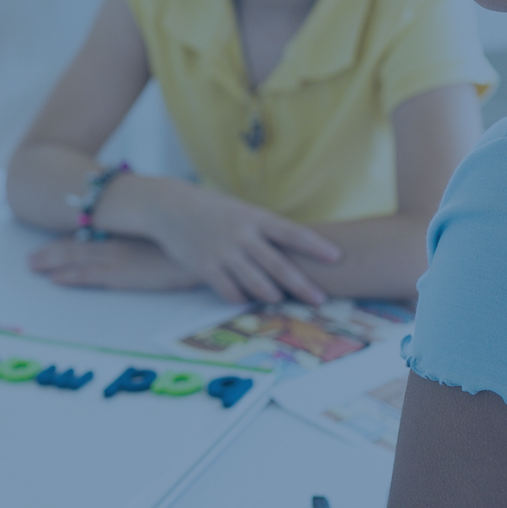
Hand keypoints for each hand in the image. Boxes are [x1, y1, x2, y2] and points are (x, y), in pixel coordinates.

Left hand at [28, 237, 203, 289]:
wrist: (209, 247)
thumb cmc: (195, 241)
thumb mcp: (171, 234)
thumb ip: (156, 234)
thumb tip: (153, 236)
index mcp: (129, 232)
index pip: (92, 234)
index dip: (69, 238)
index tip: (52, 242)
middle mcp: (119, 242)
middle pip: (77, 246)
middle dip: (51, 252)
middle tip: (29, 259)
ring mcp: (120, 258)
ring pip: (77, 259)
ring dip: (52, 263)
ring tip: (32, 266)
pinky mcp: (126, 276)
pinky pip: (92, 276)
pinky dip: (71, 277)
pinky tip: (55, 279)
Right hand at [112, 179, 341, 304]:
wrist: (169, 206)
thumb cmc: (213, 209)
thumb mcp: (242, 210)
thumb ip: (266, 229)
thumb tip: (298, 249)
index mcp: (255, 217)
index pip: (291, 232)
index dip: (315, 245)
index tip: (336, 256)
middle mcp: (242, 235)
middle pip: (277, 264)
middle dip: (302, 284)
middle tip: (320, 299)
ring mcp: (223, 252)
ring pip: (255, 281)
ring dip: (272, 294)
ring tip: (282, 300)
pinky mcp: (204, 267)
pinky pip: (228, 290)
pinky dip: (240, 298)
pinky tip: (246, 300)